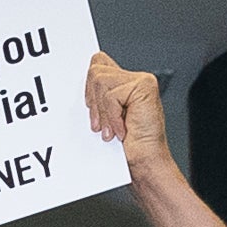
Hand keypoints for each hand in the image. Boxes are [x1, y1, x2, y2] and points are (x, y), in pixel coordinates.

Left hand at [84, 53, 173, 171]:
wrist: (143, 162)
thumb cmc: (128, 145)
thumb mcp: (104, 117)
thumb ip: (97, 97)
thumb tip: (82, 87)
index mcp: (125, 83)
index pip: (98, 64)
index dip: (88, 85)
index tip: (88, 105)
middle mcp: (135, 79)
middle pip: (96, 71)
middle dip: (93, 101)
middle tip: (100, 124)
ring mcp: (142, 81)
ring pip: (100, 81)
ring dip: (102, 112)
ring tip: (111, 129)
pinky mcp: (143, 87)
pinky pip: (110, 96)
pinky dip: (111, 117)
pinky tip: (121, 130)